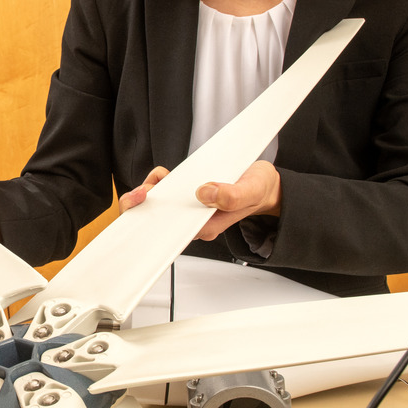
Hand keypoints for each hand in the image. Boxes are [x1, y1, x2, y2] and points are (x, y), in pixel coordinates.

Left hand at [119, 161, 281, 240]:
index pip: (172, 233)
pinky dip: (161, 181)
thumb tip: (204, 193)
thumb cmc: (258, 190)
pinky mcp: (190, 195)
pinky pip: (168, 190)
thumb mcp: (252, 190)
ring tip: (158, 177)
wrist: (264, 184)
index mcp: (206, 226)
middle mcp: (195, 220)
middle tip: (145, 191)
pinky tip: (163, 174)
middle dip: (144, 205)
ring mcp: (192, 208)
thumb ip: (232, 196)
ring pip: (160, 204)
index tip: (143, 207)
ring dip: (152, 190)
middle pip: (160, 220)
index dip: (152, 222)